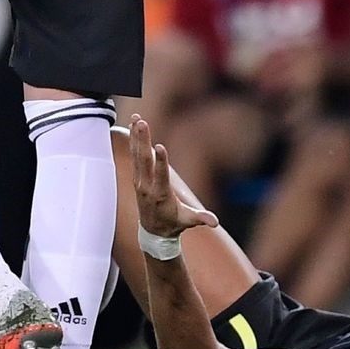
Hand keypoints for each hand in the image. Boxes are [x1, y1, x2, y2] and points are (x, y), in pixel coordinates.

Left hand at [129, 114, 217, 237]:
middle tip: (142, 123)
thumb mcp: (188, 221)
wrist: (153, 231)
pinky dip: (134, 141)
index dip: (161, 162)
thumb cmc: (174, 223)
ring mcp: (139, 181)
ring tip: (137, 118)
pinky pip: (134, 156)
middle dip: (143, 141)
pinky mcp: (137, 176)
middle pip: (144, 160)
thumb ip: (201, 218)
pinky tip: (134, 125)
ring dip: (136, 136)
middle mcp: (147, 187)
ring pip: (137, 155)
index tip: (160, 146)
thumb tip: (215, 222)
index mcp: (161, 196)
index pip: (160, 176)